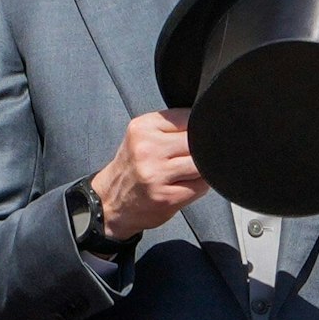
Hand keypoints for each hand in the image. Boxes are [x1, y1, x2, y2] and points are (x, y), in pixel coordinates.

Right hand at [90, 109, 208, 240]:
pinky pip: (200, 186)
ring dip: (201, 169)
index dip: (196, 128)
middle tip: (185, 158)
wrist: (108, 202)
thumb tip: (210, 126)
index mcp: (142, 127)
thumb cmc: (132, 167)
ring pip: (202, 164)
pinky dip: (197, 186)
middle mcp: (147, 149)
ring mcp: (156, 174)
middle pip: (197, 141)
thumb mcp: (142, 137)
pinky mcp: (166, 196)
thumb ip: (171, 128)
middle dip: (200, 150)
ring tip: (184, 173)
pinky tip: (181, 187)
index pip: (188, 117)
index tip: (189, 138)